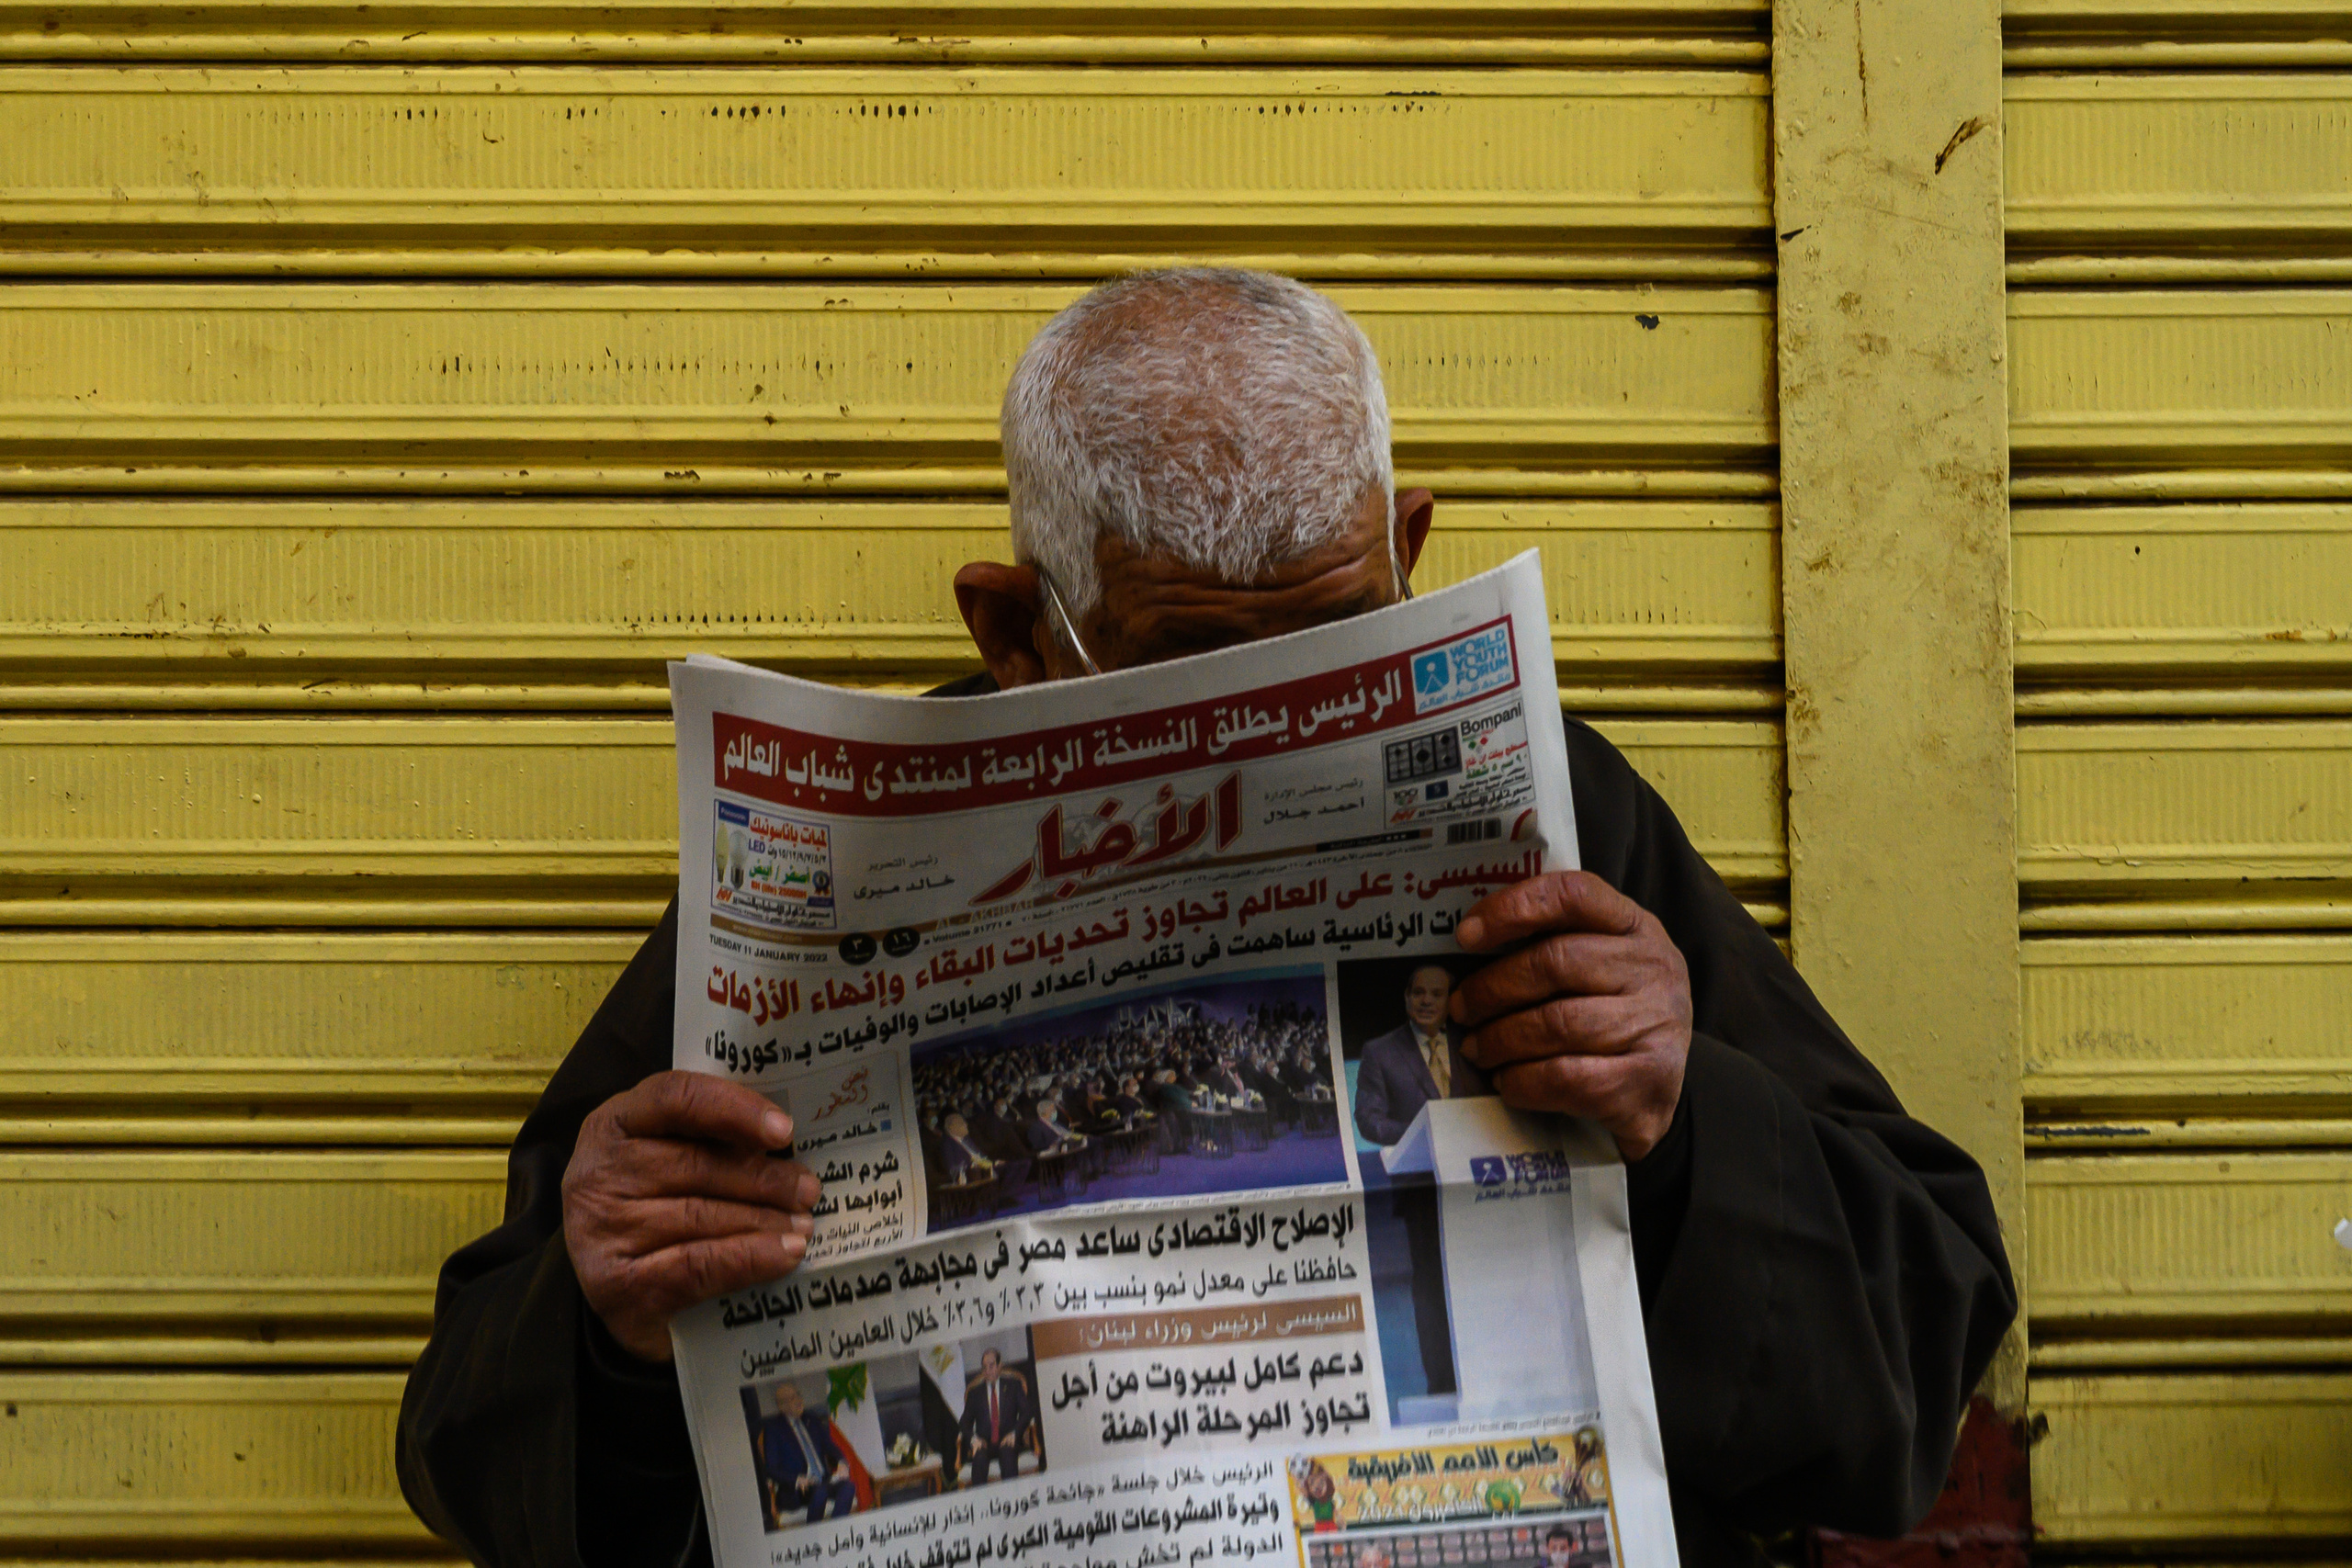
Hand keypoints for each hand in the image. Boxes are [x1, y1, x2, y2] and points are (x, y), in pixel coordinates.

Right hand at [562, 1070, 821, 1361]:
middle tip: (808, 1190)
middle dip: (764, 1178)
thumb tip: (787, 1145)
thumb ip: (710, 1140)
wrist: (605, 1286)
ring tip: (803, 1226)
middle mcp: (601, 1171)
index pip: (675, 1098)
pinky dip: (748, 1258)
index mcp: (617, 1123)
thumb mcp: (665, 1157)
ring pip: (701, 1216)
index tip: (783, 1130)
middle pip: (696, 1164)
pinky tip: (784, 1255)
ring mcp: (604, 1229)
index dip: (734, 1108)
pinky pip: (695, 1265)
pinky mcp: (616, 1284)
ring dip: (764, 1221)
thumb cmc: (649, 1204)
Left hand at [1451, 871, 1691, 1160]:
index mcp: (1635, 926)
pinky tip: (1505, 1081)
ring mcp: (1655, 1024)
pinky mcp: (1646, 1081)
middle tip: (1460, 1009)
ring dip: (1500, 1039)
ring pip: (1556, 1024)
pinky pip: (1566, 1077)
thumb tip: (1468, 942)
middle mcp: (1652, 968)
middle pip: (1555, 962)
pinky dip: (1522, 1081)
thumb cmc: (1615, 1010)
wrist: (1664, 1085)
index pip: (1573, 895)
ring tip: (1475, 1048)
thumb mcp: (1602, 961)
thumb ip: (1552, 942)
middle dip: (1492, 988)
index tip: (1466, 934)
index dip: (1513, 908)